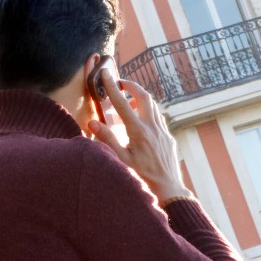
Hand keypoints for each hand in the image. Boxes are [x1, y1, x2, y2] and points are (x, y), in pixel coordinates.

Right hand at [89, 77, 190, 204]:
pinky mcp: (168, 136)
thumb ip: (108, 139)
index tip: (106, 73)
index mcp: (138, 131)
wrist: (168, 187)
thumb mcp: (122, 159)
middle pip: (143, 95)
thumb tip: (92, 123)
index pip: (122, 103)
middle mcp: (152, 127)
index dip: (112, 86)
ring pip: (153, 105)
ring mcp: (162, 130)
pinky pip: (158, 117)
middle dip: (131, 85)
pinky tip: (142, 120)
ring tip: (130, 102)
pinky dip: (149, 112)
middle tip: (121, 84)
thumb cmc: (142, 176)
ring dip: (140, 98)